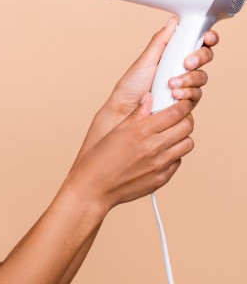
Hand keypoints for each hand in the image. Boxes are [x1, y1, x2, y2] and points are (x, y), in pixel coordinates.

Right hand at [65, 95, 194, 214]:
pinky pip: (178, 161)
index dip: (183, 105)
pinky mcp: (162, 178)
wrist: (95, 187)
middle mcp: (154, 147)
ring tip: (170, 135)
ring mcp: (160, 164)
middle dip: (185, 119)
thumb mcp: (115, 130)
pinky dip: (174, 154)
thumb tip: (149, 97)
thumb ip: (137, 113)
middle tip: (178, 117)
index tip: (183, 102)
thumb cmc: (100, 157)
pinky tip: (160, 152)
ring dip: (182, 137)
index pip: (175, 113)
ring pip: (187, 144)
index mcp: (141, 131)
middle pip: (187, 127)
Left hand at [108, 16, 218, 116]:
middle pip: (205, 57)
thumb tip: (173, 21)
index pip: (198, 42)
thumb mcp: (146, 59)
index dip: (207, 38)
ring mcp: (187, 84)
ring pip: (202, 77)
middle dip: (200, 58)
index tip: (206, 37)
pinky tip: (175, 96)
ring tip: (171, 84)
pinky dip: (187, 94)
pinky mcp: (187, 101)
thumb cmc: (133, 84)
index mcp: (175, 54)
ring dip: (188, 79)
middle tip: (186, 63)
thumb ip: (160, 41)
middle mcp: (183, 68)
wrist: (126, 108)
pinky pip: (197, 95)